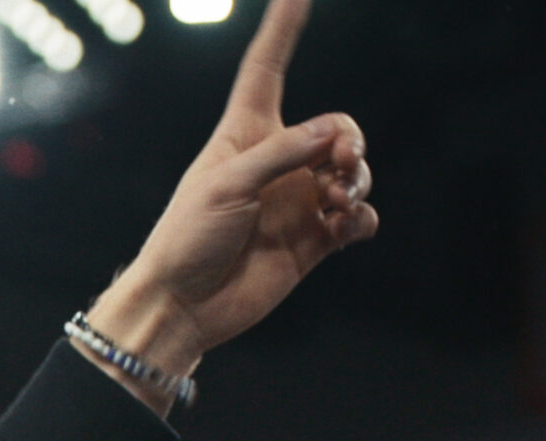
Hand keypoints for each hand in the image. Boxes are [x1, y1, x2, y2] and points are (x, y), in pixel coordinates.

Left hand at [79, 0, 375, 407]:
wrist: (184, 306)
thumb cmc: (187, 238)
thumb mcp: (227, 185)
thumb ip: (281, 153)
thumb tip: (332, 132)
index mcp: (245, 135)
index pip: (268, 70)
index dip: (284, 30)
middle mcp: (277, 163)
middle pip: (336, 129)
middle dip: (349, 142)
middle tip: (339, 167)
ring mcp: (297, 202)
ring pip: (353, 172)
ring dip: (357, 179)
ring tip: (337, 200)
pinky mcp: (312, 242)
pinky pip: (357, 218)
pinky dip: (361, 218)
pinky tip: (345, 226)